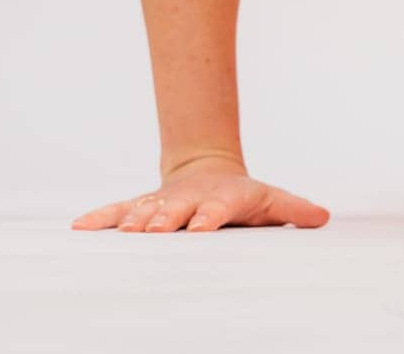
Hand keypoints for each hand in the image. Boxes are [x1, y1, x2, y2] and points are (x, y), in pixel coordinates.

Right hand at [70, 156, 330, 232]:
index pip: (216, 210)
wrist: (208, 172)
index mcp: (220, 200)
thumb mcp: (271, 200)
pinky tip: (79, 227)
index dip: (208, 218)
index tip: (200, 228)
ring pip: (144, 210)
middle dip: (165, 219)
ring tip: (120, 231)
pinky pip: (118, 211)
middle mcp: (188, 201)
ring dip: (132, 220)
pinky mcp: (142, 206)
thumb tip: (324, 217)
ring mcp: (163, 203)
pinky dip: (100, 218)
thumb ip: (294, 210)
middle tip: (153, 229)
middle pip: (176, 210)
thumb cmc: (243, 196)